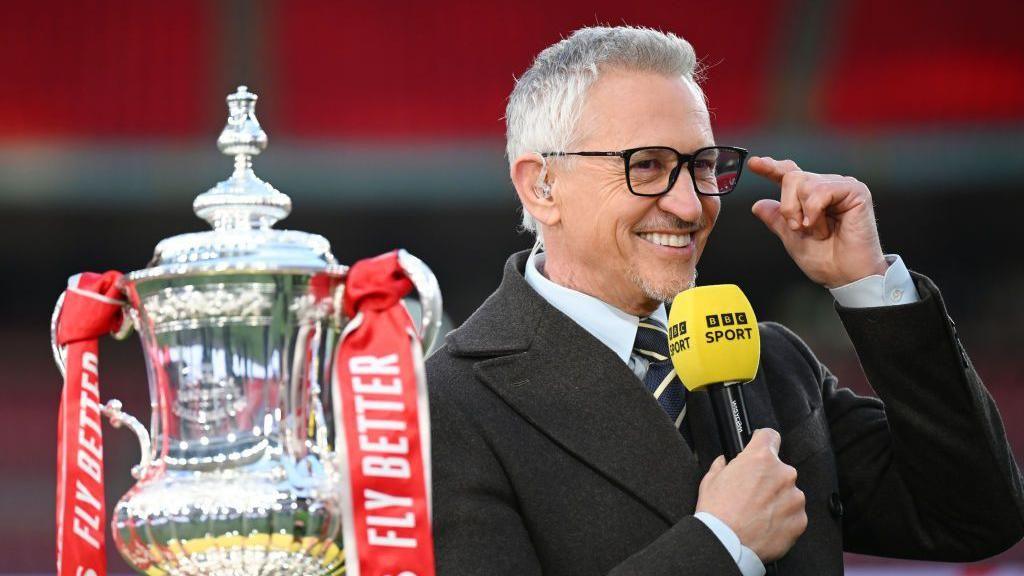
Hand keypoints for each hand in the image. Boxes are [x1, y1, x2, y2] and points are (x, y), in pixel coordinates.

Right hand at [696, 428, 806, 562]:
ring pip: (788, 492)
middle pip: (779, 468)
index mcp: (760, 458)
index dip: (763, 441)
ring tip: (758, 513)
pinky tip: (766, 524)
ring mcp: (794, 497)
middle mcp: (782, 474)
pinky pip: (794, 513)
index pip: (770, 436)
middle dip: (767, 478)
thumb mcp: (710, 480)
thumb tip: (724, 462)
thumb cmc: (718, 512)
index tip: (760, 448)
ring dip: (777, 499)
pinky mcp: (800, 519)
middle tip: (751, 493)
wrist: (727, 544)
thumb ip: (722, 465)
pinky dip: (783, 518)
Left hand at [748, 156, 887, 287]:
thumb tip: (758, 205)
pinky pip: (821, 190)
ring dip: (803, 213)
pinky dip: (815, 211)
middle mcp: (826, 188)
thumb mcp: (791, 239)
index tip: (753, 163)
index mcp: (811, 198)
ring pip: (804, 183)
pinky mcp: (856, 191)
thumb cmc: (826, 261)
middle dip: (788, 207)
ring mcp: (841, 187)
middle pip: (792, 177)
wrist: (846, 276)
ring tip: (818, 231)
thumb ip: (777, 220)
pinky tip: (822, 226)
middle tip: (798, 228)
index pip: (789, 174)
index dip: (771, 168)